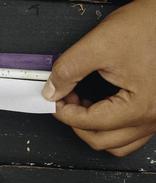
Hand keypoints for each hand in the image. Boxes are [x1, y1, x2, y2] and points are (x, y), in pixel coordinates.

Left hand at [42, 0, 155, 156]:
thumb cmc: (149, 26)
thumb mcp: (100, 45)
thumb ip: (69, 70)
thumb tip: (52, 90)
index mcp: (140, 107)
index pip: (89, 122)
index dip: (64, 112)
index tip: (53, 100)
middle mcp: (151, 118)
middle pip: (100, 139)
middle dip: (75, 122)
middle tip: (63, 102)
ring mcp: (155, 116)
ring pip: (115, 141)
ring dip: (92, 127)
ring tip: (80, 105)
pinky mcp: (153, 108)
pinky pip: (128, 132)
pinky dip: (108, 125)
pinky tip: (99, 106)